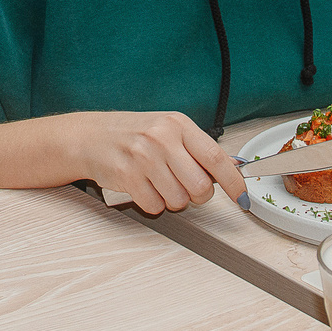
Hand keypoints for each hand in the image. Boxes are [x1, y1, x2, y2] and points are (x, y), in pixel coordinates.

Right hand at [64, 111, 241, 214]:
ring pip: (178, 200)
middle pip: (200, 187)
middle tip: (185, 187)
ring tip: (158, 183)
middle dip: (196, 196)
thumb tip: (232, 168)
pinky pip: (154, 206)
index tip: (242, 197)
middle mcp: (162, 138)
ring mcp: (143, 157)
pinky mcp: (127, 176)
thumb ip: (197, 148)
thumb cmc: (131, 134)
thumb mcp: (167, 129)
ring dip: (172, 200)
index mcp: (178, 124)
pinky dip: (152, 203)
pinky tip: (143, 187)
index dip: (234, 183)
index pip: (216, 158)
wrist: (89, 137)